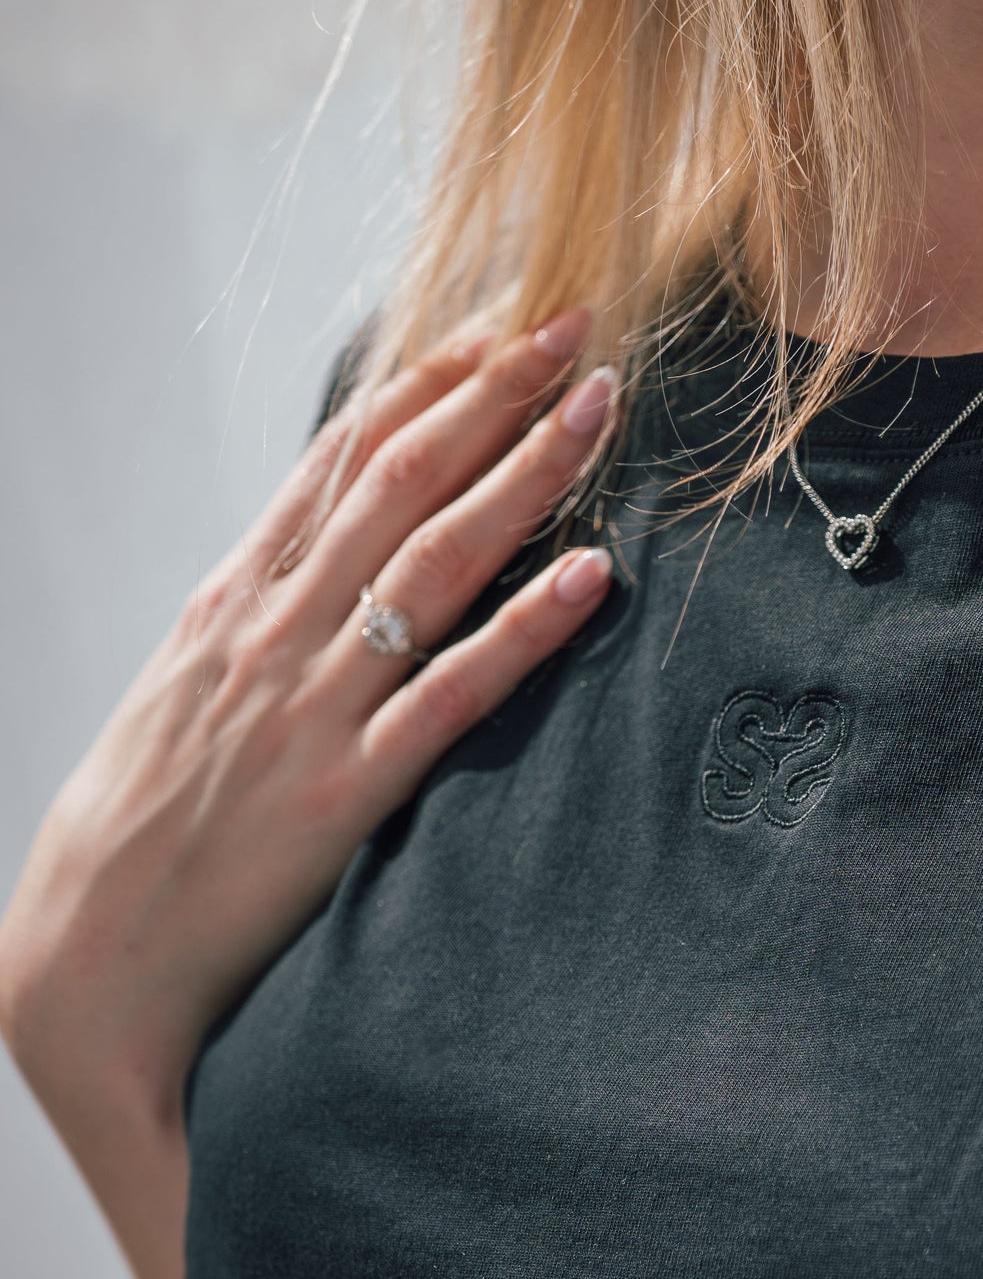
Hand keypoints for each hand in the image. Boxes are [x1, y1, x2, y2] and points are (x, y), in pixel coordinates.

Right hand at [0, 305, 615, 1137]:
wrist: (88, 954)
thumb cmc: (142, 822)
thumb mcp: (184, 686)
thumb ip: (257, 613)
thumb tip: (322, 549)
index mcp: (234, 599)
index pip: (339, 462)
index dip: (423, 386)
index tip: (492, 327)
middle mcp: (273, 630)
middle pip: (399, 483)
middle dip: (491, 395)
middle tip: (571, 324)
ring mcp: (310, 705)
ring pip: (433, 562)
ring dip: (523, 475)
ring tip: (599, 407)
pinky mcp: (344, 791)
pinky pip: (452, 695)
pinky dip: (525, 631)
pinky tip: (592, 577)